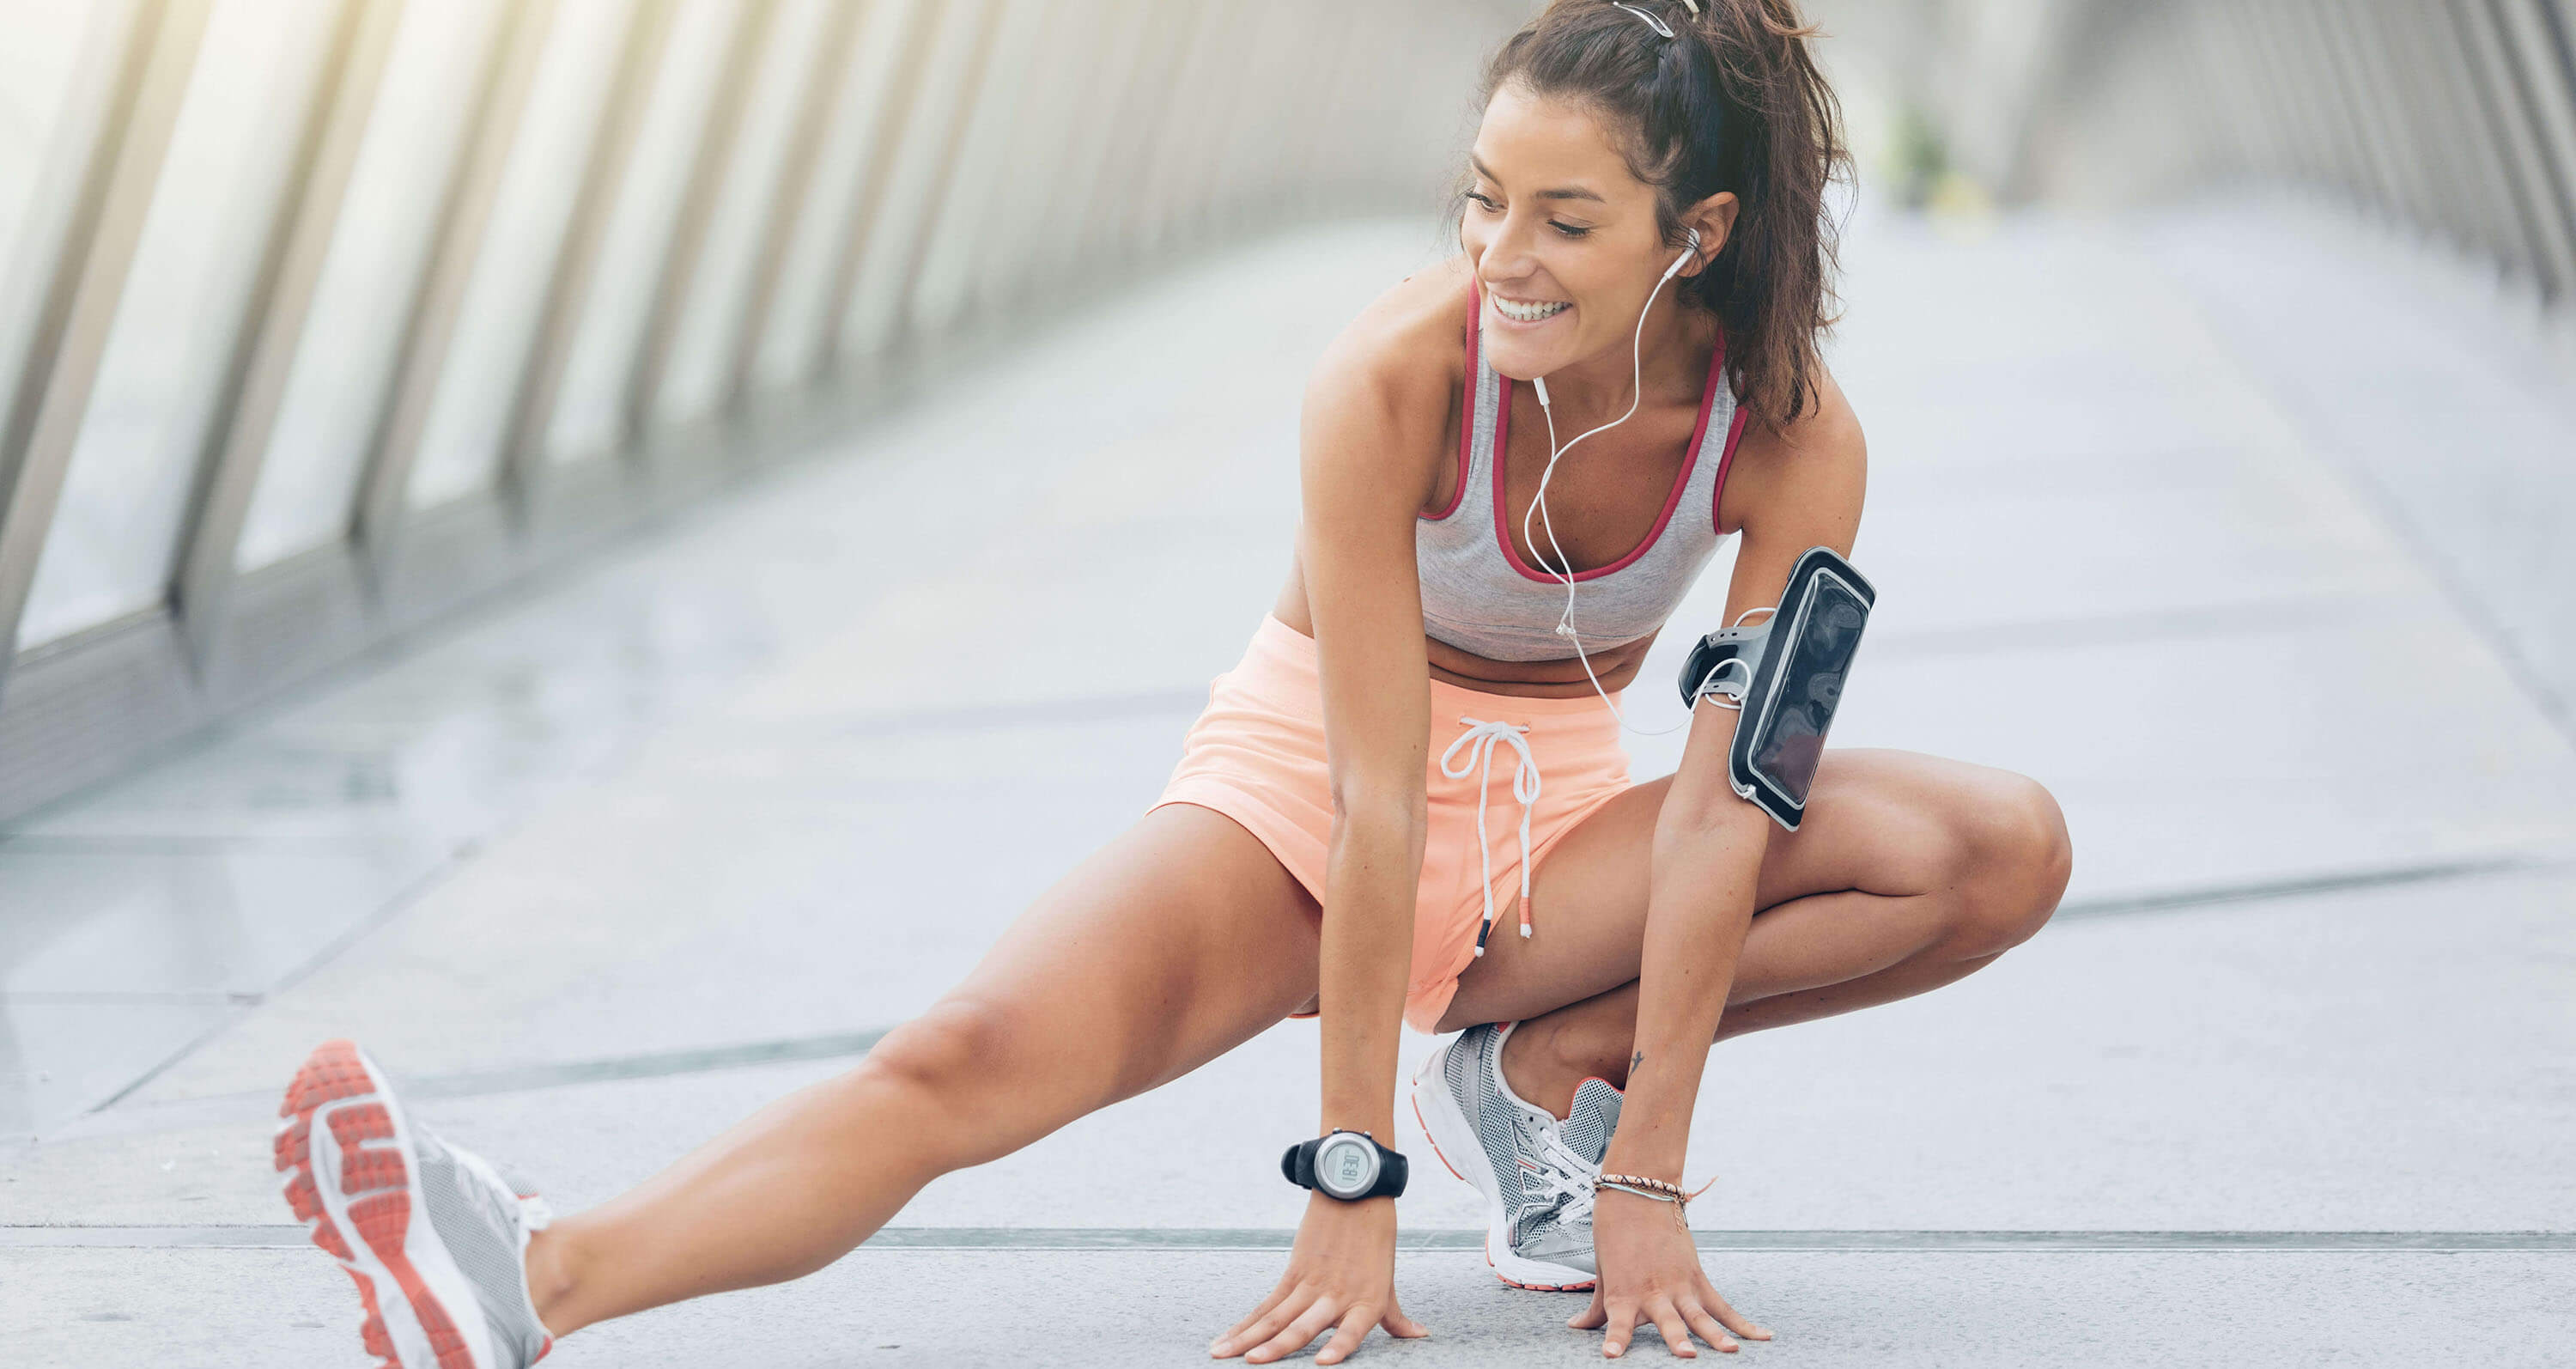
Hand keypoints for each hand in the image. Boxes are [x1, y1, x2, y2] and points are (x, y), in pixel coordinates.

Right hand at [1211, 1193, 1428, 1364]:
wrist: (1355, 1192)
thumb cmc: (1375, 1239)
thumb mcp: (1387, 1282)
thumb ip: (1395, 1317)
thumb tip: (1420, 1335)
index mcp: (1367, 1303)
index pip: (1352, 1333)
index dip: (1337, 1347)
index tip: (1321, 1363)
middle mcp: (1337, 1296)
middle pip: (1300, 1326)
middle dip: (1275, 1347)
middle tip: (1252, 1362)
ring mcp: (1311, 1284)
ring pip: (1275, 1316)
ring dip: (1248, 1337)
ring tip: (1224, 1353)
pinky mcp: (1294, 1272)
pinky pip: (1267, 1303)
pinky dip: (1246, 1322)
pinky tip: (1229, 1337)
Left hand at [1573, 1188, 1772, 1357]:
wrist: (1637, 1194)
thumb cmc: (1614, 1234)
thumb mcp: (1603, 1271)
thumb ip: (1597, 1306)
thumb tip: (1576, 1326)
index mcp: (1624, 1293)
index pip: (1617, 1323)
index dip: (1615, 1339)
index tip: (1611, 1356)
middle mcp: (1653, 1293)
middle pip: (1668, 1320)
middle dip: (1677, 1338)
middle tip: (1687, 1355)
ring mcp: (1679, 1285)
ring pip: (1700, 1315)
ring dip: (1715, 1335)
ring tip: (1730, 1351)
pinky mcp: (1697, 1277)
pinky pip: (1722, 1306)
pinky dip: (1743, 1323)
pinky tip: (1763, 1337)